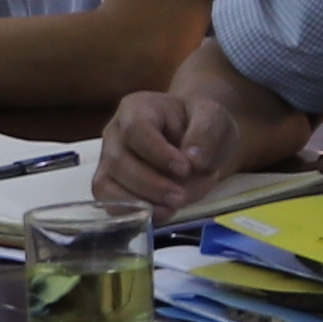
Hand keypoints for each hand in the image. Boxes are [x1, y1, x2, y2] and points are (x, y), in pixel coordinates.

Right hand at [101, 81, 246, 213]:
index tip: (185, 169)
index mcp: (137, 107)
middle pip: (119, 161)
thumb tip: (194, 160)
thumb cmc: (200, 124)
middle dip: (152, 185)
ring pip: (108, 186)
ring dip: (142, 202)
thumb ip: (207, 132)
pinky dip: (133, 214)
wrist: (197, 140)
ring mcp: (108, 160)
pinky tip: (162, 213)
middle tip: (182, 197)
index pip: (136, 129)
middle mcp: (115, 133)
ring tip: (175, 206)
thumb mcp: (214, 118)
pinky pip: (109, 203)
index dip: (158, 153)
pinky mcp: (110, 185)